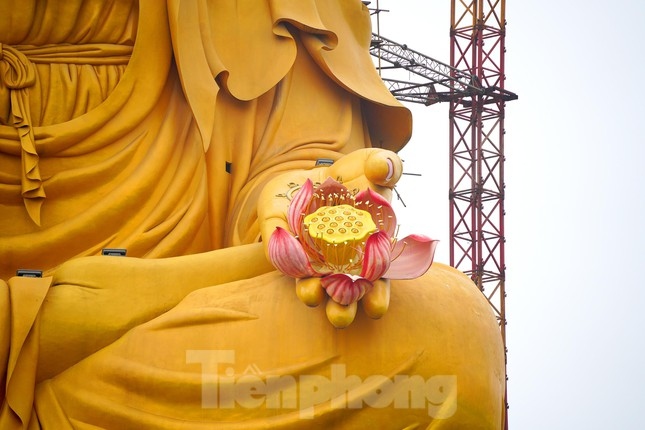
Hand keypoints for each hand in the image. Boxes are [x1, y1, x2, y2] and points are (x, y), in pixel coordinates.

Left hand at [257, 148, 402, 326]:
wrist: (310, 172)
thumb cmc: (351, 176)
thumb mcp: (371, 163)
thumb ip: (385, 165)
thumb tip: (383, 169)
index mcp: (370, 254)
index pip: (376, 283)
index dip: (377, 296)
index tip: (375, 307)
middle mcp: (341, 266)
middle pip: (344, 296)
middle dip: (343, 309)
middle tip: (340, 317)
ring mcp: (311, 259)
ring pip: (312, 285)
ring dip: (311, 293)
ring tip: (311, 294)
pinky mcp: (284, 248)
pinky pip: (283, 258)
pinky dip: (284, 259)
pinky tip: (287, 259)